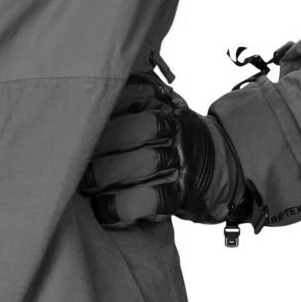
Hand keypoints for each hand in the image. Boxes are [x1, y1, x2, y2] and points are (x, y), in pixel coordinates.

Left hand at [79, 72, 243, 227]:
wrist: (227, 164)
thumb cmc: (176, 136)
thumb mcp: (161, 106)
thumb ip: (128, 98)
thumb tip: (77, 103)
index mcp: (166, 102)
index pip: (137, 92)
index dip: (107, 105)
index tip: (76, 117)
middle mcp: (178, 128)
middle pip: (141, 127)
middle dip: (103, 142)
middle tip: (73, 156)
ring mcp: (183, 160)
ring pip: (144, 162)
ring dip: (106, 174)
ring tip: (83, 183)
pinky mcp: (182, 193)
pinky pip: (149, 199)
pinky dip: (120, 206)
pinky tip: (102, 209)